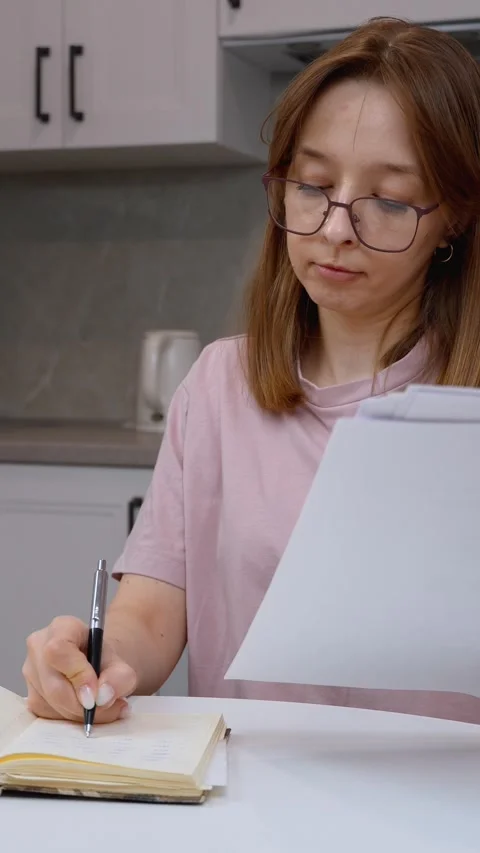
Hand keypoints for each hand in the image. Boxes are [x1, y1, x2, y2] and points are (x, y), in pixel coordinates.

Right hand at [22, 616, 136, 722]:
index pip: (58, 651)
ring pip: (50, 704)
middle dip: (82, 705)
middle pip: (53, 685)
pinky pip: (47, 714)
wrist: (96, 664)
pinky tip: (86, 710)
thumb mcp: (120, 665)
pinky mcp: (30, 694)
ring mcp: (30, 672)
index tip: (96, 694)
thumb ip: (118, 678)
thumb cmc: (104, 660)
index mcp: (61, 628)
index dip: (77, 675)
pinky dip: (70, 718)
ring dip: (79, 714)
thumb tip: (103, 696)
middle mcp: (39, 646)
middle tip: (108, 707)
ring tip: (104, 708)